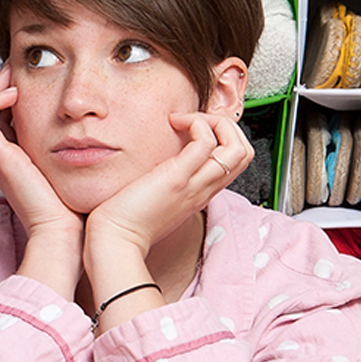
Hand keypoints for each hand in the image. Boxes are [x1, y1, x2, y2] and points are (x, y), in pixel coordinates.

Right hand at [0, 67, 84, 297]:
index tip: (25, 79)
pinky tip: (17, 95)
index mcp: (13, 160)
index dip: (3, 95)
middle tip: (15, 71)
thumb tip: (93, 124)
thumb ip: (74, 149)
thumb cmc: (75, 206)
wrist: (66, 233)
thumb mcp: (72, 168)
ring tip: (13, 78)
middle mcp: (0, 159)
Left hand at [85, 112, 252, 259]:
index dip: (225, 138)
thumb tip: (163, 161)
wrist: (115, 240)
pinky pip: (205, 143)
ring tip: (187, 121)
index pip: (236, 162)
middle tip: (196, 121)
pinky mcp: (177, 178)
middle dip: (228, 127)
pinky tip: (174, 123)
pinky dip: (196, 124)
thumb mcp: (159, 199)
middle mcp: (204, 189)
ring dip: (216, 123)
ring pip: (237, 148)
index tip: (197, 130)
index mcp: (201, 193)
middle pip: (244, 152)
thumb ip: (170, 182)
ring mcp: (194, 184)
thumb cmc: (129, 221)